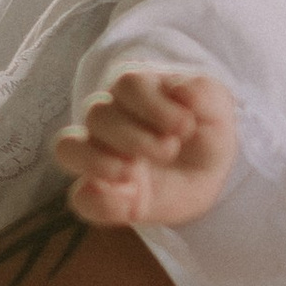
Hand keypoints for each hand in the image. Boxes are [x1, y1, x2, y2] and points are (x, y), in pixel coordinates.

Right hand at [55, 70, 239, 229]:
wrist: (210, 173)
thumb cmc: (205, 130)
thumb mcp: (217, 108)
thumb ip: (203, 93)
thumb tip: (179, 89)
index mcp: (136, 92)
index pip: (127, 85)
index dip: (154, 105)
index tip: (186, 125)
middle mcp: (109, 120)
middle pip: (97, 114)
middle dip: (136, 136)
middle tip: (171, 150)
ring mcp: (100, 157)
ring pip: (68, 148)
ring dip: (99, 160)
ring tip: (131, 173)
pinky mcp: (103, 195)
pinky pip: (81, 198)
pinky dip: (99, 200)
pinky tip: (129, 199)